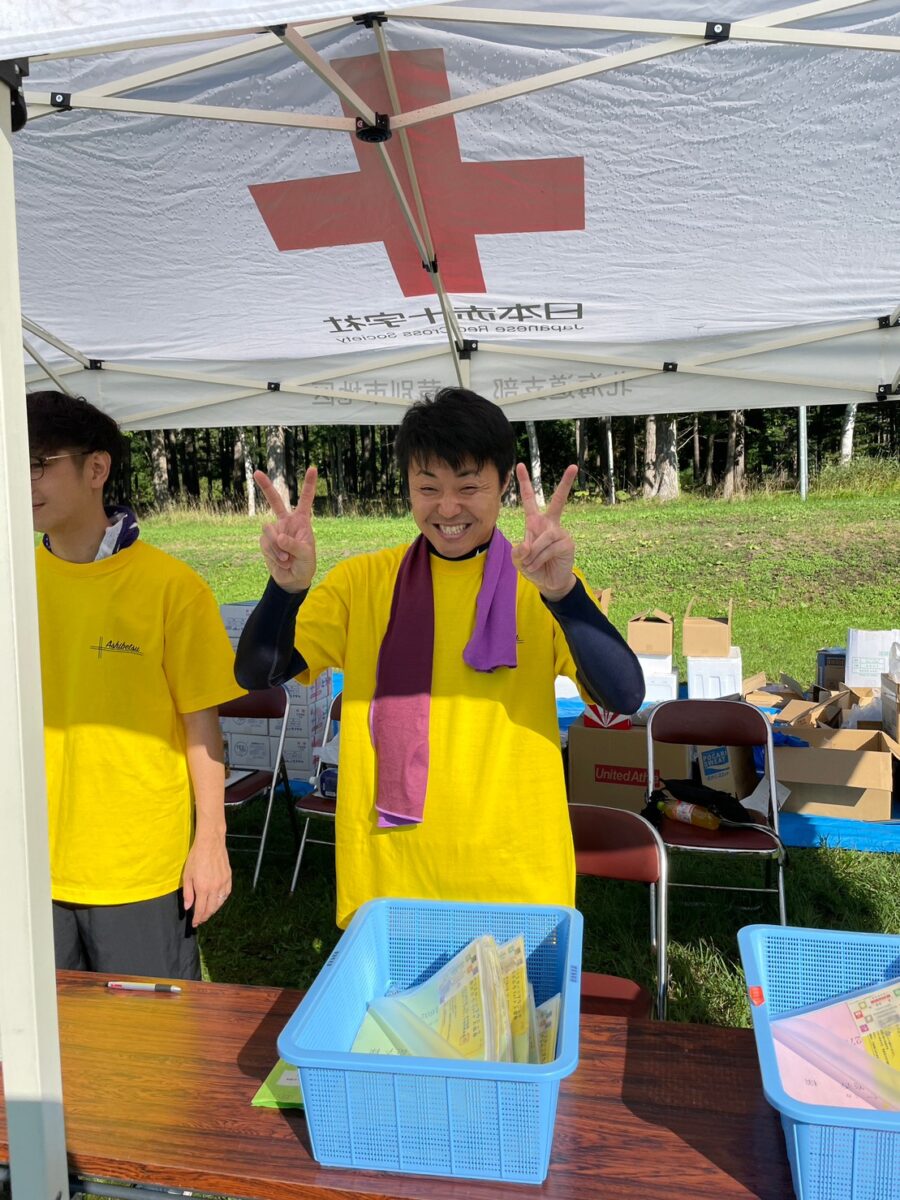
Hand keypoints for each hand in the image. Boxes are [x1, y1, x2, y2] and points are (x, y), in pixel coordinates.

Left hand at [182, 834, 231, 927]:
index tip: (195, 923)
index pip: (201, 909)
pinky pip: (226, 894)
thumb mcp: (187, 875)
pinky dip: (222, 900)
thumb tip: (188, 907)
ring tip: (208, 912)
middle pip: (211, 909)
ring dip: (214, 910)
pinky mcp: (228, 878)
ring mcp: (223, 883)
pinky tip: (218, 901)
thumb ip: (188, 893)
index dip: (197, 918)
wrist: (211, 843)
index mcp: (202, 888)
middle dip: (205, 916)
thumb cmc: (196, 857)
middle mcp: (214, 888)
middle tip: (200, 920)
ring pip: (220, 903)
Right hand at [255, 466, 317, 592]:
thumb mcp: (306, 555)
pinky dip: (273, 554)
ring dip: (277, 547)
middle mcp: (287, 522)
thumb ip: (294, 545)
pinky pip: (265, 543)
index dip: (309, 484)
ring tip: (287, 559)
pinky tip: (281, 561)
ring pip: (269, 530)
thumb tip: (279, 537)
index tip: (313, 467)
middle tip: (257, 472)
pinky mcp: (265, 541)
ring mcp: (275, 530)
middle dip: (266, 486)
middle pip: (275, 501)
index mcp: (302, 521)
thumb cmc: (305, 564)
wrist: (293, 579)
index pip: (305, 500)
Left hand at [511, 462, 578, 600]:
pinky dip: (539, 559)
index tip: (520, 465)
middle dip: (566, 484)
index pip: (529, 500)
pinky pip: (549, 548)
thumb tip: (527, 545)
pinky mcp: (567, 543)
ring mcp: (560, 532)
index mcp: (535, 522)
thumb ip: (518, 551)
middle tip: (574, 466)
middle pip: (558, 501)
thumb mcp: (518, 559)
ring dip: (533, 553)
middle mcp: (549, 524)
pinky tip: (538, 565)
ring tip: (530, 564)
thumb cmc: (533, 567)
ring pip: (543, 538)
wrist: (548, 582)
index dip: (524, 483)